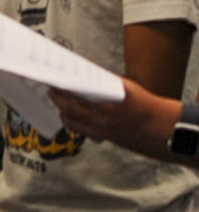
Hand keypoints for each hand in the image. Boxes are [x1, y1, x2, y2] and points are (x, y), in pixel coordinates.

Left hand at [52, 79, 182, 160]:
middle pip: (70, 109)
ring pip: (72, 123)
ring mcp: (101, 130)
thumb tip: (88, 73)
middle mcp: (102, 119)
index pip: (76, 96)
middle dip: (57, 99)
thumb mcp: (127, 87)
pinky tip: (70, 116)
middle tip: (51, 91)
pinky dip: (72, 123)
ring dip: (62, 112)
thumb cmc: (145, 103)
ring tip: (58, 104)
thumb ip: (107, 81)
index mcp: (107, 104)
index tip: (54, 81)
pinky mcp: (103, 137)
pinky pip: (81, 131)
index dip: (62, 89)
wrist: (159, 126)